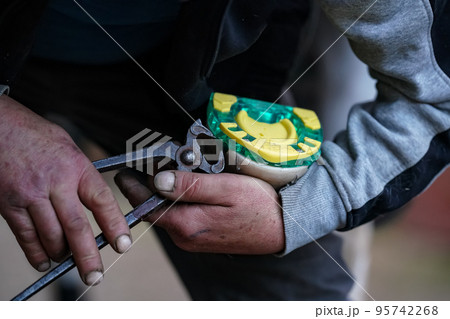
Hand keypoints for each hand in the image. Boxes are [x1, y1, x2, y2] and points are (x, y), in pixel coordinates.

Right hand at [0, 95, 130, 284]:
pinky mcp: (8, 204)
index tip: (123, 243)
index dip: (115, 225)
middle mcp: (54, 183)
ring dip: (62, 255)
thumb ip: (82, 174)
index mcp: (75, 167)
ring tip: (71, 263)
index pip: (102, 201)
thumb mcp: (69, 146)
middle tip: (96, 274)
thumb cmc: (33, 133)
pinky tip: (44, 261)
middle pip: (76, 227)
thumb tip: (97, 200)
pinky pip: (24, 236)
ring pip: (51, 236)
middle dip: (88, 256)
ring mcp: (29, 196)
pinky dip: (35, 253)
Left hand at [115, 169, 284, 253]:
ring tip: (173, 168)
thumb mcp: (227, 188)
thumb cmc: (259, 206)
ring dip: (166, 191)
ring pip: (168, 212)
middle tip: (153, 162)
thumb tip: (158, 180)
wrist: (282, 228)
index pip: (148, 206)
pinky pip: (181, 216)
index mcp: (187, 225)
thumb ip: (191, 185)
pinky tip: (188, 185)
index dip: (133, 187)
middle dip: (151, 185)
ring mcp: (192, 239)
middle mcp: (185, 237)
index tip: (123, 172)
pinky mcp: (200, 237)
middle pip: (156, 209)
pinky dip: (178, 200)